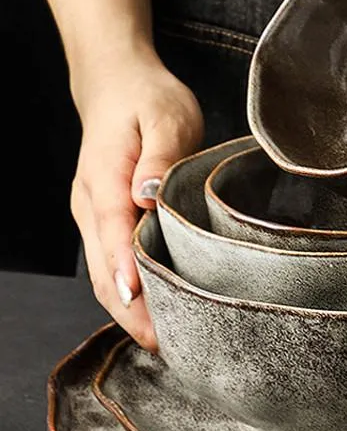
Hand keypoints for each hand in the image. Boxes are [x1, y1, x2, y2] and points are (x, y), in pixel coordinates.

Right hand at [70, 49, 202, 350]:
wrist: (116, 83)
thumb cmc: (147, 99)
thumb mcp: (166, 117)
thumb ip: (159, 157)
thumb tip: (147, 195)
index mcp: (104, 181)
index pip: (114, 236)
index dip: (129, 277)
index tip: (148, 315)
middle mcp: (91, 206)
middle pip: (104, 270)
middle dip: (133, 312)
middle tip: (170, 346)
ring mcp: (93, 215)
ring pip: (104, 274)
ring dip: (130, 309)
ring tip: (167, 341)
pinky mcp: (104, 219)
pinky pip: (111, 264)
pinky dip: (129, 292)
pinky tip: (154, 310)